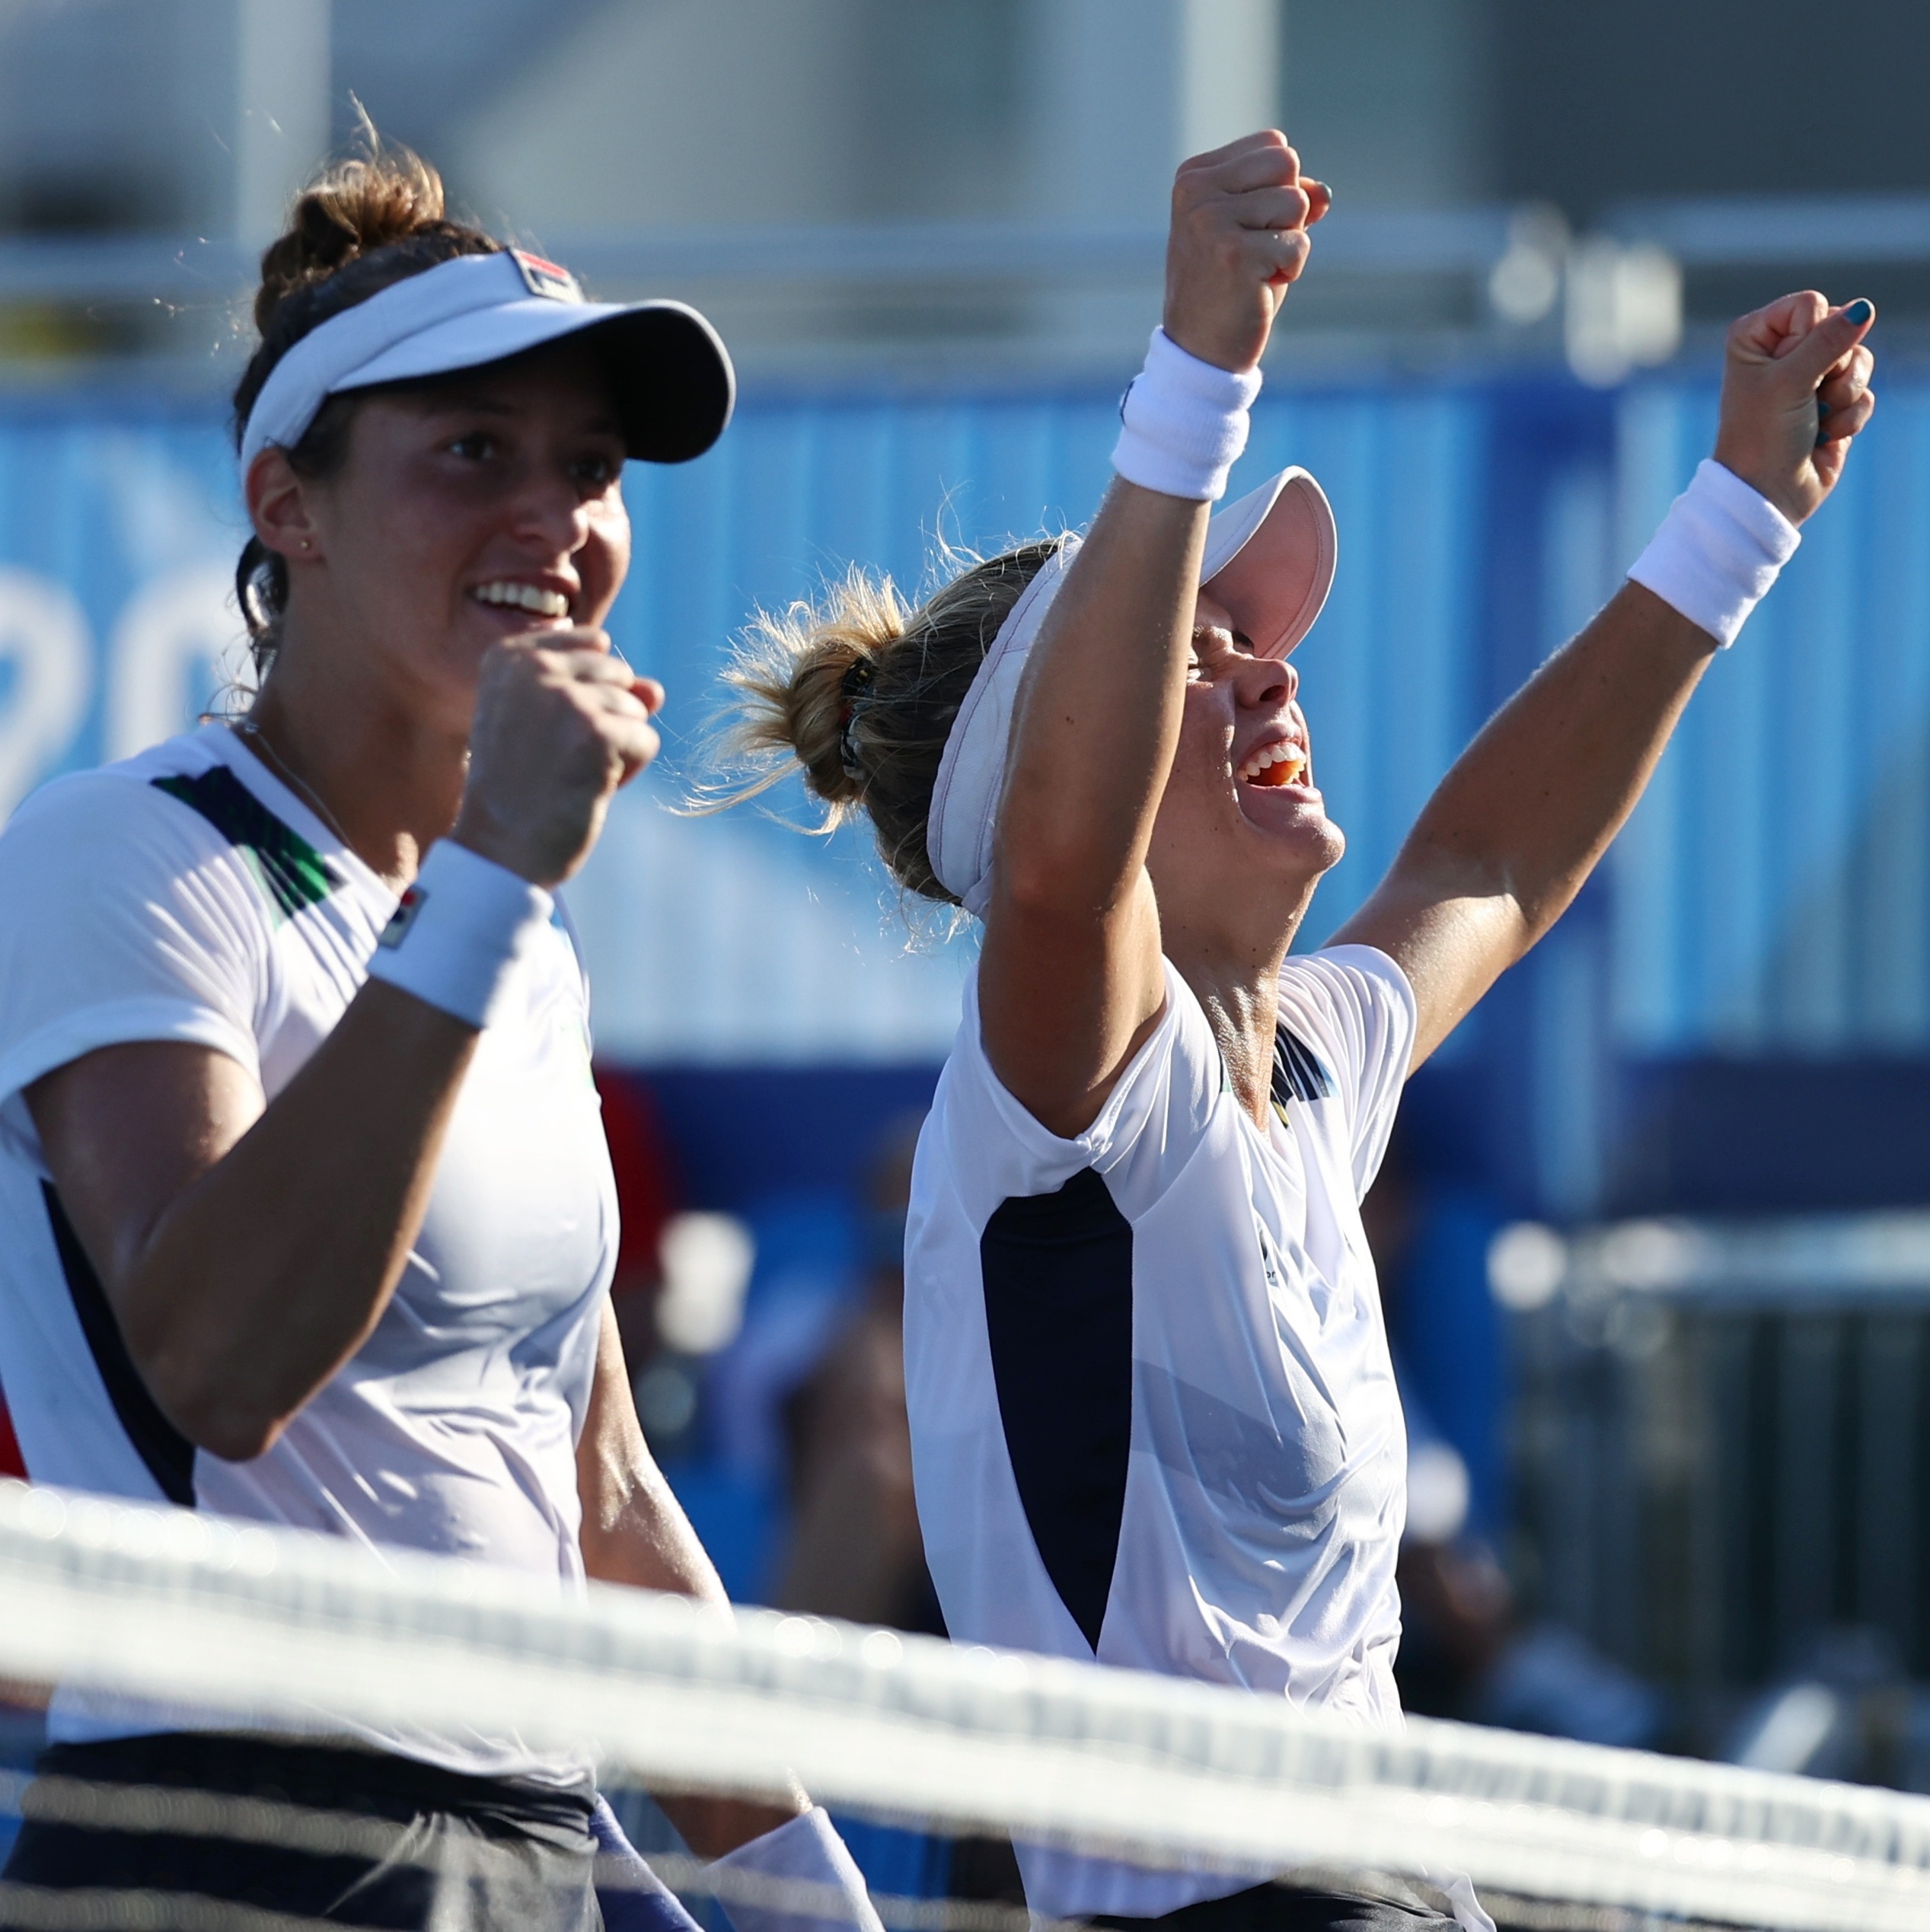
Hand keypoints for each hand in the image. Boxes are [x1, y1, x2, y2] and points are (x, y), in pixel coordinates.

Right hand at [453, 629, 662, 887]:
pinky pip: (646, 741)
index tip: (547, 729)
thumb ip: (602, 689)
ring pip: (636, 710)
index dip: (590, 694)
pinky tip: (588, 788)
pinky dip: (628, 771)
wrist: (501, 848)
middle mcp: (533, 666)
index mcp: (510, 655)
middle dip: (606, 720)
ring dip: (616, 749)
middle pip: (619, 675)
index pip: (594, 645)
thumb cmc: (524, 787)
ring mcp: (566, 697)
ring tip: (569, 774)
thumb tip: (656, 689)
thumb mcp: (551, 722)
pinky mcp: (597, 732)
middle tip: (559, 757)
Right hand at [1163, 130, 1329, 373]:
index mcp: (1195, 175)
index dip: (1279, 189)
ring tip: (1256, 270)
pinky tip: (1257, 288)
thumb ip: (1287, 199)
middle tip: (1257, 248)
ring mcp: (1211, 219)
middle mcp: (1197, 190)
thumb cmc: (1231, 287)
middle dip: (1288, 210)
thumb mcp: (1258, 232)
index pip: (1274, 146)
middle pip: (1287, 163)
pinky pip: (1299, 243)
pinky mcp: (1233, 252)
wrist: (1201, 350)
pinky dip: (1290, 271)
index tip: (1249, 228)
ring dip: (1290, 242)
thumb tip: (1323, 193)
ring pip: (1297, 202)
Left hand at [1713, 291, 1875, 524]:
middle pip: (1841, 328)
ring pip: (1860, 359)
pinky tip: (1824, 436)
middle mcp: (1783, 350)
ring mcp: (1811, 377)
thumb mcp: (1790, 381)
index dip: (1811, 336)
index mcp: (1756, 336)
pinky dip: (1849, 417)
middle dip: (1833, 367)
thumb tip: (1864, 308)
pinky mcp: (1835, 403)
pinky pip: (1865, 392)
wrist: (1768, 495)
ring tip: (1816, 416)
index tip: (1786, 373)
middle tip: (1807, 395)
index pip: (1810, 304)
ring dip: (1844, 394)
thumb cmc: (1763, 437)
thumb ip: (1829, 340)